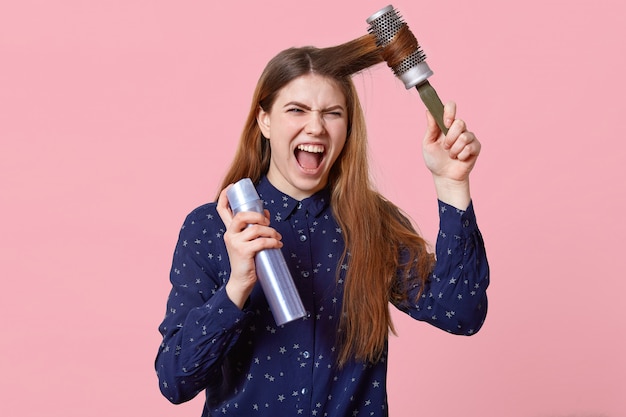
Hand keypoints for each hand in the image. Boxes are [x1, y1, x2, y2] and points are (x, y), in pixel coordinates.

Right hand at [216, 185, 283, 308]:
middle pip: (240, 216)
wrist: (241, 281)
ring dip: (270, 231)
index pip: (221, 210)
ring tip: (277, 237)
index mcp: (230, 230)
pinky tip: (277, 244)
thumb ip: (254, 226)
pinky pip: (261, 242)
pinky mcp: (243, 252)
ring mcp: (235, 243)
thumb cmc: (247, 259)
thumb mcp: (249, 241)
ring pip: (255, 229)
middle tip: (268, 222)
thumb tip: (266, 212)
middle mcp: (229, 234)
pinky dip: (272, 242)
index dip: (224, 196)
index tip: (231, 187)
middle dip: (257, 216)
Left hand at [422, 101, 480, 208]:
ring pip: (464, 137)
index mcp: (446, 124)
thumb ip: (430, 127)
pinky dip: (461, 156)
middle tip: (445, 147)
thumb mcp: (428, 143)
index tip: (446, 123)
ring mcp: (469, 137)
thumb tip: (428, 111)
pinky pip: (470, 147)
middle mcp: (459, 128)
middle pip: (459, 122)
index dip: (449, 111)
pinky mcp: (476, 147)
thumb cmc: (435, 159)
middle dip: (450, 138)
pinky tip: (459, 159)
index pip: (451, 107)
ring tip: (451, 155)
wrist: (444, 176)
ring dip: (454, 149)